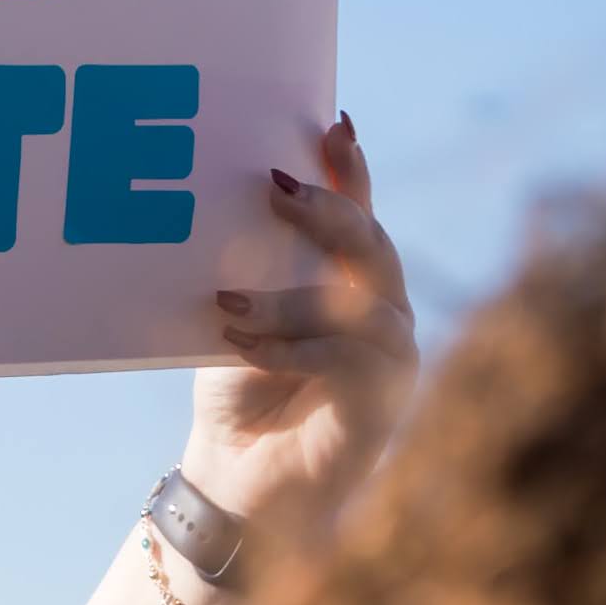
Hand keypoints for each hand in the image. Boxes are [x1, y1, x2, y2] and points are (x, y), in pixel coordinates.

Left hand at [185, 114, 417, 527]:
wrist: (240, 480)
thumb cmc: (238, 391)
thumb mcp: (234, 314)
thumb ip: (246, 267)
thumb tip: (214, 201)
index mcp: (349, 283)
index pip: (358, 212)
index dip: (352, 168)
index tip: (335, 123)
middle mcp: (382, 314)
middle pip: (372, 244)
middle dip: (330, 209)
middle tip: (276, 188)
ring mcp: (391, 360)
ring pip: (356, 302)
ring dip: (288, 297)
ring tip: (226, 302)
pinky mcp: (382, 404)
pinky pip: (347, 359)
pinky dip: (291, 346)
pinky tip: (244, 345)